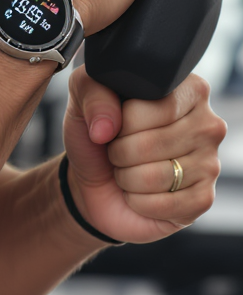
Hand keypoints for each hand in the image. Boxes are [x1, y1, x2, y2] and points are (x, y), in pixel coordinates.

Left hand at [62, 65, 225, 244]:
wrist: (96, 182)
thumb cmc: (98, 135)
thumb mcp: (83, 101)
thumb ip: (90, 90)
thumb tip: (106, 126)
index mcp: (186, 89)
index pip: (152, 103)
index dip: (122, 120)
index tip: (117, 124)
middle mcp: (207, 123)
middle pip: (152, 142)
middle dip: (120, 152)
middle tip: (118, 151)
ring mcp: (210, 162)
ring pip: (156, 176)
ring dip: (127, 178)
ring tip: (128, 171)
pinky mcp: (204, 198)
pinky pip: (164, 205)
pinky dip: (138, 202)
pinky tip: (139, 194)